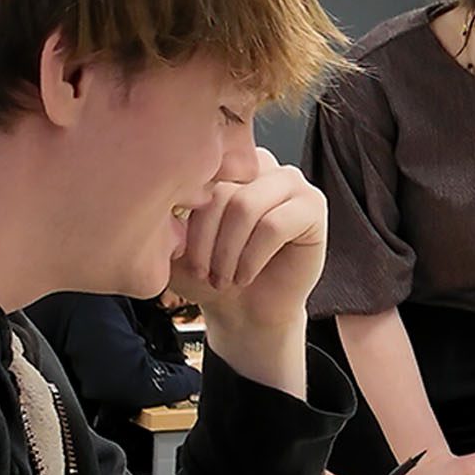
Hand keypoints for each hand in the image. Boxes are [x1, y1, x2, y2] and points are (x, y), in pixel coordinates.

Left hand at [170, 148, 326, 387]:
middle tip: (204, 272)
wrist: (245, 312)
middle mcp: (260, 165)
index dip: (187, 218)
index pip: (197, 173)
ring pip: (246, 205)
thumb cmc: (212, 274)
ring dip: (229, 251)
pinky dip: (253, 257)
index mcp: (226, 163)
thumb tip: (160, 194)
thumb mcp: (177, 242)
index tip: (180, 252)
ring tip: (225, 277)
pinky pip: (275, 225)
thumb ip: (167, 214)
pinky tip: (246, 275)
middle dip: (206, 241)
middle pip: (221, 191)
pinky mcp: (314, 206)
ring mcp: (290, 182)